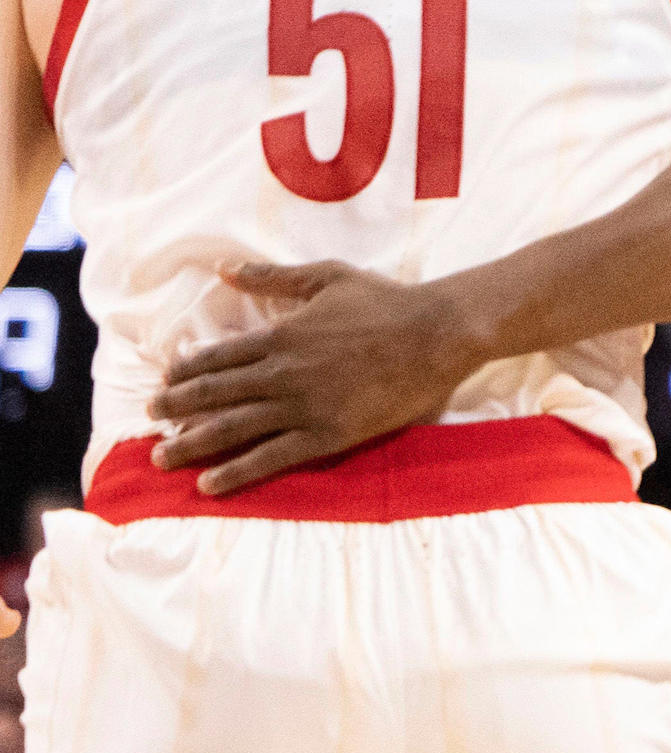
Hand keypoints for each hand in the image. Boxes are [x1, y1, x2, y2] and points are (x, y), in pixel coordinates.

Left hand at [145, 259, 489, 493]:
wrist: (438, 333)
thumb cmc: (386, 301)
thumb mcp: (327, 277)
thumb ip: (273, 276)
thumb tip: (225, 268)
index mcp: (280, 335)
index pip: (217, 358)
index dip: (184, 372)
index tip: (163, 383)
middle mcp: (282, 373)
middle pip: (213, 396)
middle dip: (174, 409)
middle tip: (150, 419)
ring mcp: (302, 407)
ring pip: (231, 429)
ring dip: (190, 444)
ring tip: (162, 458)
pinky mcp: (326, 435)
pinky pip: (270, 458)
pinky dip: (234, 473)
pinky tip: (208, 485)